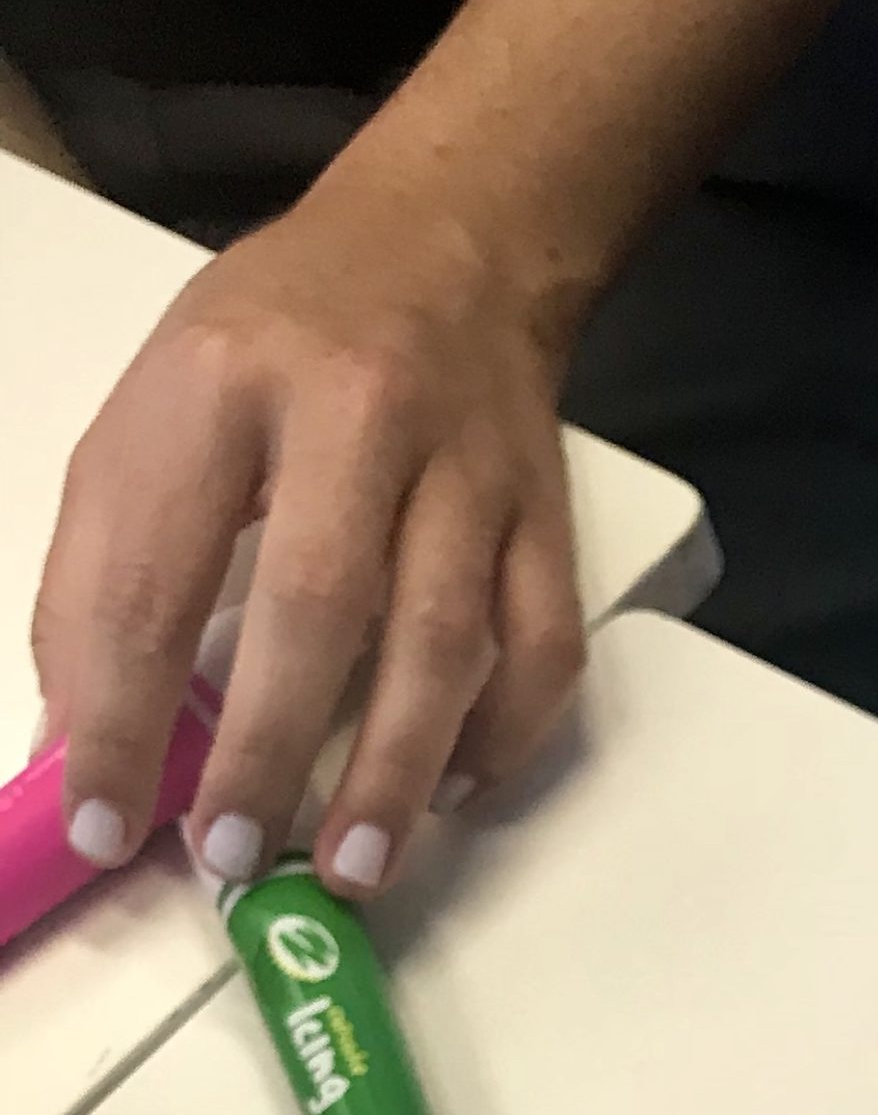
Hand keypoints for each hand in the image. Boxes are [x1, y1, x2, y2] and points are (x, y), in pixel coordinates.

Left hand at [35, 164, 584, 897]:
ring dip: (396, 770)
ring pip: (448, 641)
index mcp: (224, 384)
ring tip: (351, 867)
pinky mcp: (550, 516)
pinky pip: (544, 649)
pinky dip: (503, 737)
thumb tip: (91, 742)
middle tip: (234, 861)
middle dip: (273, 752)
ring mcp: (472, 470)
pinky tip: (454, 794)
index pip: (156, 566)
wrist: (450, 246)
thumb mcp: (158, 411)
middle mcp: (359, 415)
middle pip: (322, 606)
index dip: (124, 710)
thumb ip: (112, 568)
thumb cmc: (281, 346)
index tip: (107, 822)